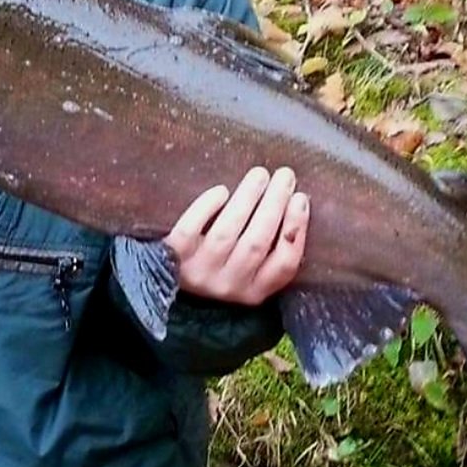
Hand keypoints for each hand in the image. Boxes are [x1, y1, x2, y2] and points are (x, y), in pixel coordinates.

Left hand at [165, 167, 308, 304]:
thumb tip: (291, 200)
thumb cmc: (218, 265)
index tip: (301, 198)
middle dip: (274, 205)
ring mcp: (199, 272)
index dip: (296, 230)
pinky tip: (221, 190)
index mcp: (254, 292)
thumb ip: (268, 246)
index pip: (284, 265)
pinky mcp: (174, 256)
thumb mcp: (247, 270)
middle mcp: (228, 285)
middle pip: (256, 243)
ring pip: (227, 233)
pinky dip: (206, 208)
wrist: (165, 284)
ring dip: (247, 200)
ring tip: (259, 175)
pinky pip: (190, 230)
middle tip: (285, 175)